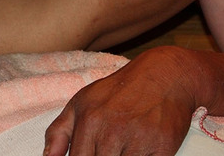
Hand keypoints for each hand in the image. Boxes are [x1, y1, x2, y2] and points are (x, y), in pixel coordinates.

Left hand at [43, 48, 195, 155]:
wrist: (165, 75)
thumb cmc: (120, 91)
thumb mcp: (82, 102)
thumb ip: (58, 132)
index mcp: (89, 122)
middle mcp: (112, 131)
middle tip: (108, 151)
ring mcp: (138, 141)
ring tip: (122, 148)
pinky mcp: (163, 147)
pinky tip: (139, 151)